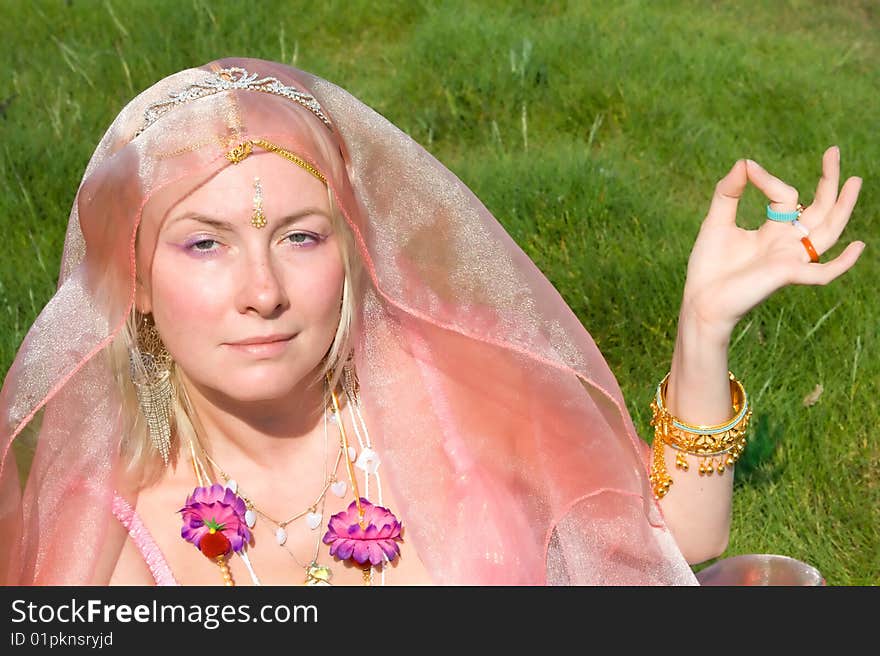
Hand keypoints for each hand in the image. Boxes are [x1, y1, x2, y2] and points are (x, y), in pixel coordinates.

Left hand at [681, 146, 864, 334]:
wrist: (700, 300)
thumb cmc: (709, 267)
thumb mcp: (716, 222)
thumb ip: (729, 193)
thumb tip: (744, 161)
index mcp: (772, 231)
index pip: (785, 196)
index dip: (769, 179)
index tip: (749, 168)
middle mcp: (787, 244)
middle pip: (819, 210)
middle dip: (828, 182)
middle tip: (834, 151)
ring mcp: (790, 259)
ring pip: (828, 232)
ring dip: (843, 208)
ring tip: (854, 180)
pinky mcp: (786, 275)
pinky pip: (822, 272)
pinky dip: (842, 263)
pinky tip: (858, 246)